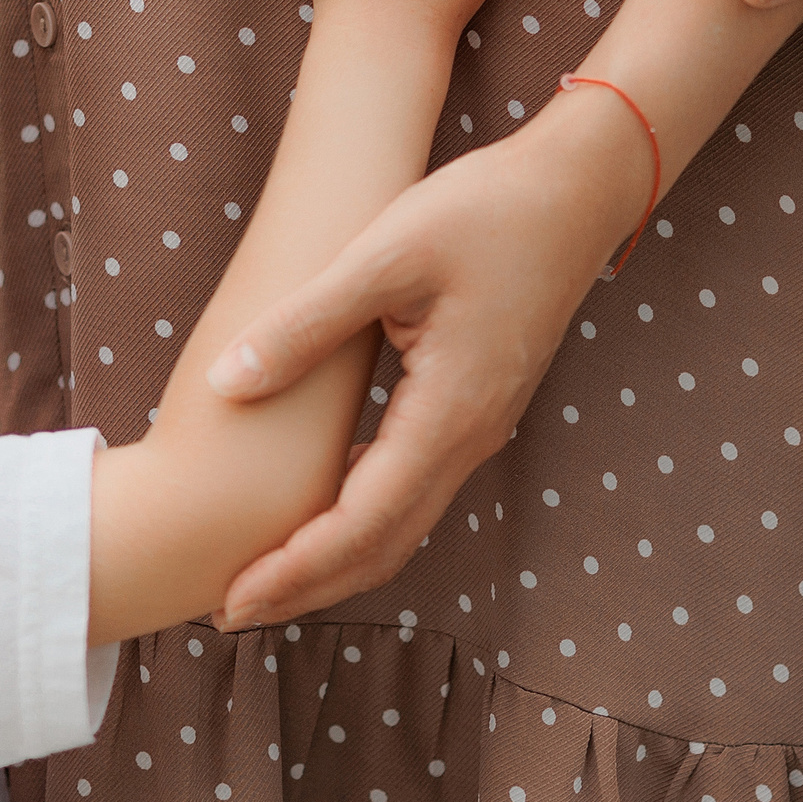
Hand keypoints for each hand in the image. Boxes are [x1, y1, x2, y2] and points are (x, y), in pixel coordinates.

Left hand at [201, 90, 643, 624]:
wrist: (576, 190)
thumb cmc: (483, 211)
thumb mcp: (383, 257)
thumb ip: (303, 325)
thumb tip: (226, 385)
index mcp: (447, 413)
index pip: (361, 522)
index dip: (293, 569)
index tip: (229, 599)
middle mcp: (469, 437)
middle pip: (383, 544)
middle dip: (305, 585)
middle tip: (226, 611)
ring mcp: (479, 426)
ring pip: (402, 523)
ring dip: (333, 558)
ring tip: (263, 573)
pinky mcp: (477, 407)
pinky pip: (413, 487)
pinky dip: (361, 516)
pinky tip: (318, 505)